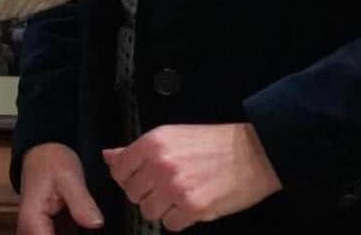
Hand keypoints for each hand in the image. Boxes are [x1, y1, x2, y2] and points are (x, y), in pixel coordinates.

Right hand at [17, 142, 103, 232]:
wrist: (42, 152)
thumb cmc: (53, 161)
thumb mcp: (70, 176)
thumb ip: (81, 202)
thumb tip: (97, 224)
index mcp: (33, 223)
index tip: (90, 232)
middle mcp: (28, 234)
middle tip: (90, 225)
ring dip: (74, 234)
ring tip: (84, 225)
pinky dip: (72, 234)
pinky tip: (84, 229)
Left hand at [102, 123, 280, 229]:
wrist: (251, 154)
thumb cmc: (212, 143)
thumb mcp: (171, 136)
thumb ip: (138, 149)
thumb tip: (109, 156)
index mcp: (153, 142)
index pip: (119, 169)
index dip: (127, 177)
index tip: (138, 178)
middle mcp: (160, 164)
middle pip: (132, 193)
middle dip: (146, 193)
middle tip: (164, 186)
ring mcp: (175, 188)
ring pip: (149, 211)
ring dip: (162, 208)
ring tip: (179, 195)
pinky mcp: (192, 208)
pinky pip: (170, 225)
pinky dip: (179, 219)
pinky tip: (190, 205)